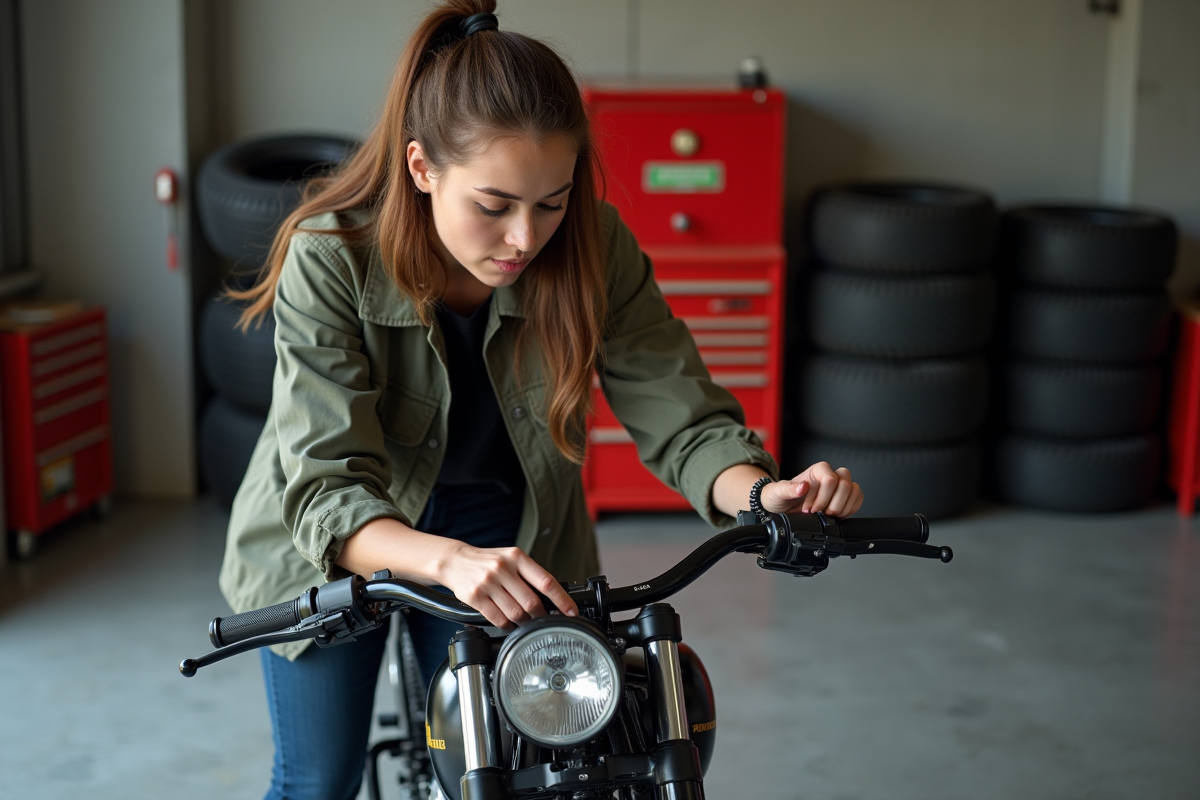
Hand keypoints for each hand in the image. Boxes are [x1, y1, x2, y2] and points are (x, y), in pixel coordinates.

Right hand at [437, 542, 578, 628]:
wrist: (456, 561)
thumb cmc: (488, 561)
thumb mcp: (511, 558)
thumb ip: (529, 574)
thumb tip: (553, 598)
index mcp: (517, 557)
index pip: (546, 582)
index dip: (562, 600)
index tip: (571, 612)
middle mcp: (503, 568)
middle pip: (532, 602)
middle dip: (540, 616)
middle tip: (542, 619)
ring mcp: (488, 582)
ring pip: (516, 613)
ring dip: (523, 623)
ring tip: (523, 621)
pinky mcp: (475, 596)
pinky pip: (498, 619)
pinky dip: (507, 626)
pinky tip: (508, 623)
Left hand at [760, 461, 862, 517]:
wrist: (781, 508)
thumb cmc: (779, 497)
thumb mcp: (777, 493)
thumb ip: (788, 489)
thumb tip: (803, 486)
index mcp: (816, 471)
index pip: (830, 478)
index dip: (823, 497)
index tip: (811, 509)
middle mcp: (829, 476)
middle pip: (845, 483)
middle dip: (834, 503)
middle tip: (820, 513)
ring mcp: (838, 486)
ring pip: (854, 490)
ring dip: (843, 507)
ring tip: (828, 515)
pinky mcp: (843, 497)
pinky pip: (858, 498)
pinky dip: (851, 509)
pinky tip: (838, 516)